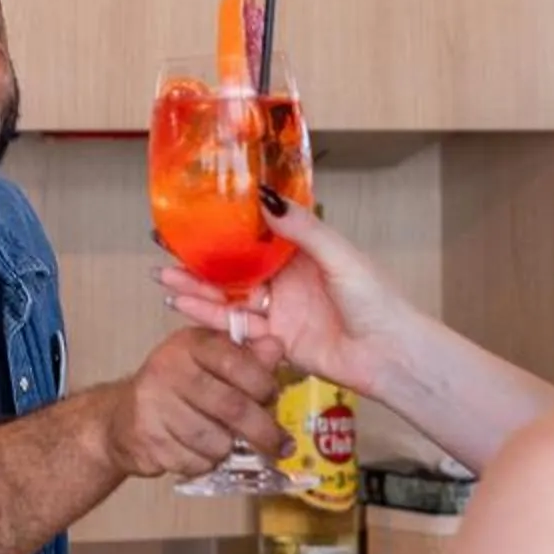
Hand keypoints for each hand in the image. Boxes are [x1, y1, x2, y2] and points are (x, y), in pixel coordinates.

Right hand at [97, 327, 290, 479]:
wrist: (120, 418)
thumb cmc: (175, 388)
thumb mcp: (208, 362)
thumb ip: (244, 356)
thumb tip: (276, 347)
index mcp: (188, 344)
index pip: (236, 361)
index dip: (263, 384)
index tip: (274, 398)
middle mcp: (168, 370)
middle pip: (231, 407)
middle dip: (262, 431)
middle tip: (280, 446)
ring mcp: (154, 406)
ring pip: (215, 441)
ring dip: (229, 449)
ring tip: (227, 444)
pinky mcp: (147, 439)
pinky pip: (194, 462)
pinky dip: (205, 463)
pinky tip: (200, 453)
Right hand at [159, 197, 411, 395]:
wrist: (391, 355)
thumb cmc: (377, 301)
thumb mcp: (339, 257)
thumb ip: (302, 230)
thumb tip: (264, 198)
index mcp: (302, 252)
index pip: (254, 235)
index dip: (222, 226)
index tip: (191, 215)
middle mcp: (286, 279)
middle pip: (234, 266)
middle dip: (199, 260)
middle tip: (162, 249)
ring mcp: (280, 310)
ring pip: (230, 296)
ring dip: (197, 288)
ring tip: (163, 279)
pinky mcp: (276, 341)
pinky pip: (237, 327)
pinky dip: (210, 317)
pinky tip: (183, 306)